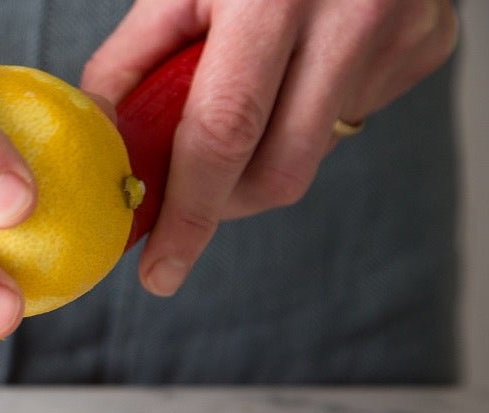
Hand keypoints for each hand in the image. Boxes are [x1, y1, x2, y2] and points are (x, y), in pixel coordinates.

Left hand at [81, 0, 457, 295]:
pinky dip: (314, 110)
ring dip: (269, 146)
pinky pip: (355, 117)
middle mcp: (347, 19)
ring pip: (315, 153)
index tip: (159, 271)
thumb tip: (101, 146)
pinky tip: (309, 58)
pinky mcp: (428, 46)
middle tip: (192, 193)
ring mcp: (399, 36)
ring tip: (258, 79)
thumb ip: (132, 62)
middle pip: (279, 174)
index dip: (187, 216)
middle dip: (225, 203)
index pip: (222, 137)